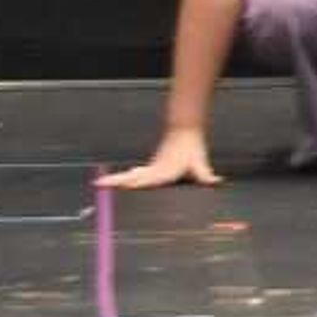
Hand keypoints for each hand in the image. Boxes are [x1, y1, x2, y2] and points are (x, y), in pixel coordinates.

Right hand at [100, 129, 222, 189]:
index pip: (148, 179)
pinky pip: (134, 174)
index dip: (138, 183)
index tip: (126, 185)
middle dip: (116, 181)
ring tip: (100, 183)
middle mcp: (154, 170)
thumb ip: (206, 175)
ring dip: (115, 180)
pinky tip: (118, 181)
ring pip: (130, 175)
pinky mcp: (150, 167)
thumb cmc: (192, 149)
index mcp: (164, 171)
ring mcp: (150, 168)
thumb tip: (217, 181)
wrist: (184, 130)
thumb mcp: (200, 164)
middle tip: (99, 184)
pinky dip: (123, 178)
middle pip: (132, 178)